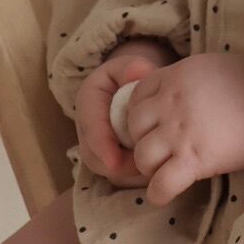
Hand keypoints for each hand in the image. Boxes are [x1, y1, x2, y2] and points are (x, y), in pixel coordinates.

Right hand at [72, 42, 176, 186]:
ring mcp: (97, 146)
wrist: (130, 88)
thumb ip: (132, 68)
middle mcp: (88, 128)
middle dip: (118, 166)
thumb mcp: (129, 66)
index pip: (90, 127)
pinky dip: (135, 177)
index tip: (114, 161)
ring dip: (129, 174)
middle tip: (146, 167)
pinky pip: (120, 176)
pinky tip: (155, 170)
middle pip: (94, 157)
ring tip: (154, 169)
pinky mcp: (110, 160)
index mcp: (88, 101)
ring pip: (107, 170)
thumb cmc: (132, 76)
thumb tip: (137, 75)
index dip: (101, 145)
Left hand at [113, 52, 243, 205]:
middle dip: (141, 139)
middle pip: (133, 127)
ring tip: (162, 170)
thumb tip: (174, 92)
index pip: (135, 96)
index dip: (138, 112)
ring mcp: (180, 133)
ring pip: (142, 157)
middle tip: (157, 148)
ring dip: (148, 167)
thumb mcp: (208, 66)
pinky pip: (161, 184)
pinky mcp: (194, 160)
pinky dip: (158, 193)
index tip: (151, 124)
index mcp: (174, 76)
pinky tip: (164, 193)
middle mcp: (170, 104)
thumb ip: (183, 79)